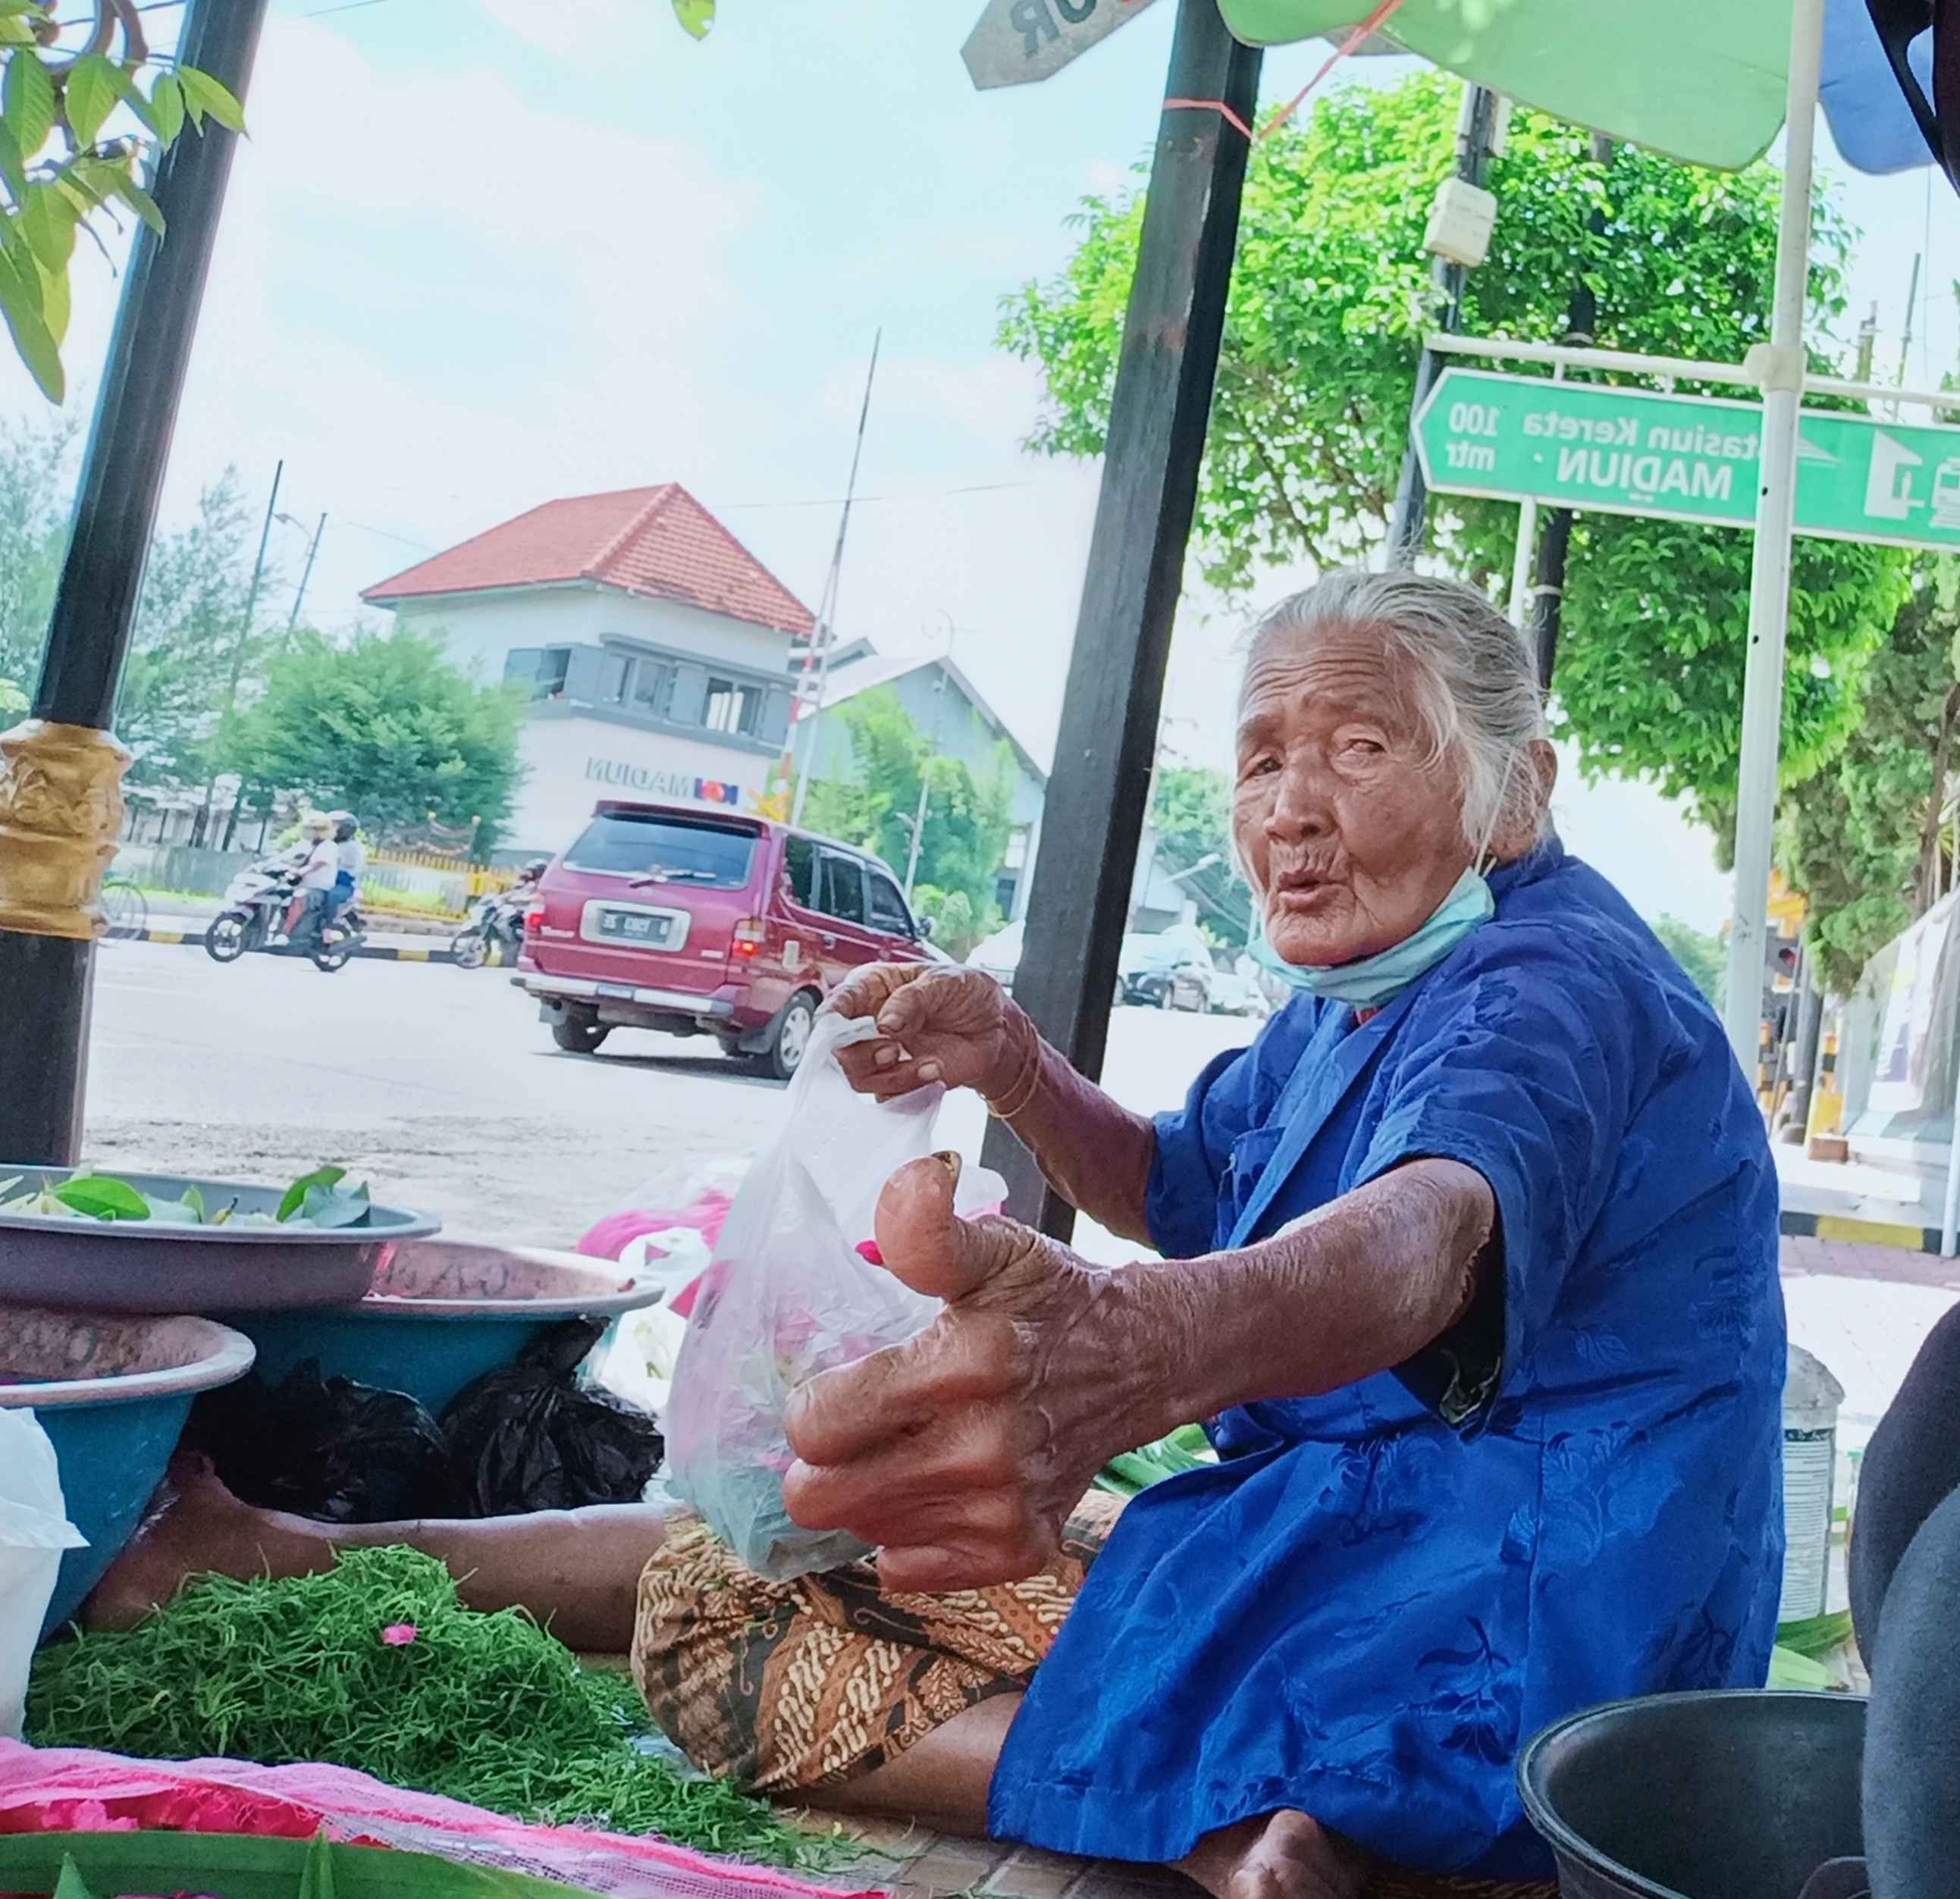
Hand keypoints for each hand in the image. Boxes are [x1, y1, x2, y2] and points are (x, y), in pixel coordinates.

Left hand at [782, 1154, 1179, 1591]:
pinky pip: (905, 1568)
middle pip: (818, 1497)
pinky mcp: (1016, 1551)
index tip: (844, 1384)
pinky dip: (910, 1533)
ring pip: (860, 1530)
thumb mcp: (996, 1247)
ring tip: (911, 1447)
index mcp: (965, 1363)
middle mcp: (981, 1448)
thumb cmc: (1048, 1302)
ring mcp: (1000, 1510)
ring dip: (870, 1493)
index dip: (813, 1403)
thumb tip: (916, 1176)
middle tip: (859, 1429)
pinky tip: (938, 1484)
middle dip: (823, 1461)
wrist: (1139, 1363)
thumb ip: (931, 1226)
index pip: (815, 1424)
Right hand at [823, 963, 1032, 1103]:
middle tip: (892, 1047)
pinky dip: (910, 1087)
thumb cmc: (966, 993)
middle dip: (861, 1053)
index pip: (838, 1004)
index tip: (838, 1025)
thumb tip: (884, 1024)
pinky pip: (888, 1095)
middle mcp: (870, 1023)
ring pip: (859, 1076)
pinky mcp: (900, 1080)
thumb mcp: (945, 982)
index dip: (832, 1017)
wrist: (996, 1027)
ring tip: (923, 1063)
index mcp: (873, 988)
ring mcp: (883, 1054)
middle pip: (839, 1048)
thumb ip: (912, 999)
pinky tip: (934, 1070)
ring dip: (888, 1074)